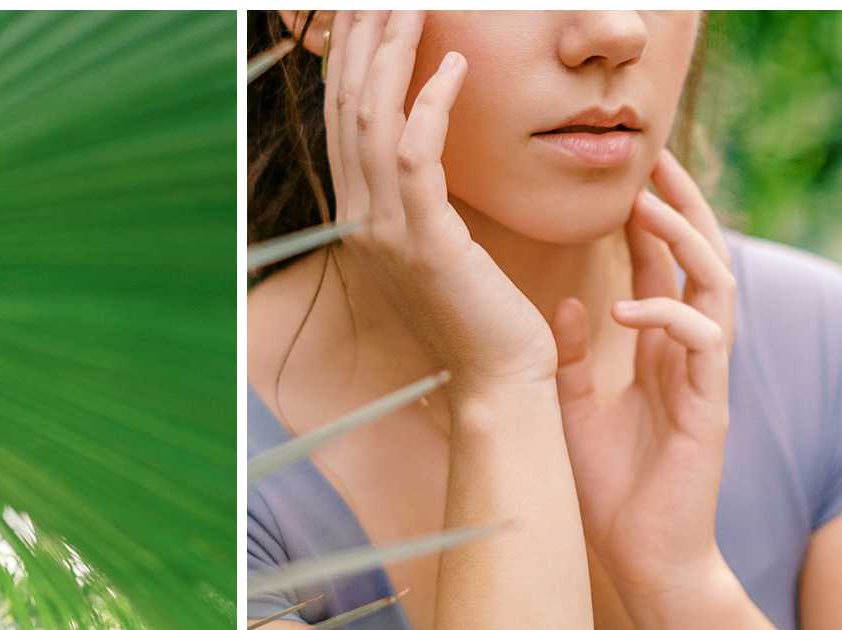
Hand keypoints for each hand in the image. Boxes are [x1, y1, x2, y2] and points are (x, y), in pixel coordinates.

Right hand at [325, 10, 556, 397]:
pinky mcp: (424, 242)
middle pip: (347, 104)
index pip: (344, 117)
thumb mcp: (443, 244)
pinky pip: (415, 154)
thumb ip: (423, 196)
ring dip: (393, 50)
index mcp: (360, 217)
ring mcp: (385, 232)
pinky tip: (455, 64)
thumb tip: (424, 142)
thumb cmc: (482, 314)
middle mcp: (359, 219)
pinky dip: (432, 103)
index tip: (367, 6)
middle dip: (362, 34)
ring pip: (373, 117)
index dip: (352, 54)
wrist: (497, 380)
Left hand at [551, 148, 736, 606]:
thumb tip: (567, 302)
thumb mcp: (573, 411)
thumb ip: (573, 358)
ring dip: (683, 243)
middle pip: (703, 261)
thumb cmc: (608, 492)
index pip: (666, 271)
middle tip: (656, 161)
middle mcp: (690, 358)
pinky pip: (705, 342)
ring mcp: (706, 380)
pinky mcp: (711, 408)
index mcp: (662, 354)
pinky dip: (668, 315)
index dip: (651, 223)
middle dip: (682, 209)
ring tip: (645, 209)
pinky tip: (626, 306)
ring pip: (716, 288)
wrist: (641, 559)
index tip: (627, 180)